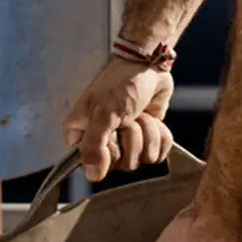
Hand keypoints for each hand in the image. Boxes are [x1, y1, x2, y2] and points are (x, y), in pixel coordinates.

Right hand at [63, 58, 174, 180]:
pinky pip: (159, 153)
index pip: (95, 167)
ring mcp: (126, 142)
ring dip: (147, 132)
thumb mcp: (103, 114)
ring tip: (139, 113)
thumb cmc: (121, 84)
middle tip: (128, 115)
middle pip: (124, 165)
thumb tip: (92, 175)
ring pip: (144, 159)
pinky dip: (160, 134)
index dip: (110, 150)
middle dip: (132, 136)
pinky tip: (152, 118)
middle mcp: (101, 143)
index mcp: (81, 136)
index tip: (112, 129)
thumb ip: (94, 145)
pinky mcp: (146, 140)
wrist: (148, 65)